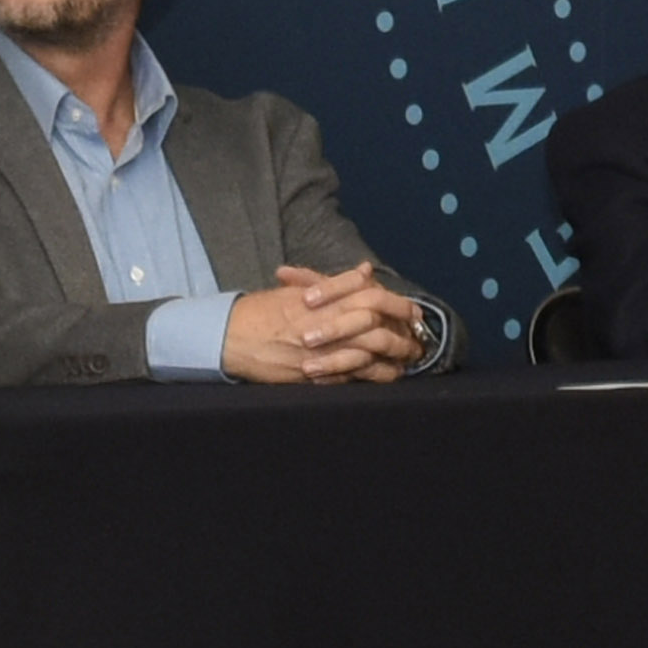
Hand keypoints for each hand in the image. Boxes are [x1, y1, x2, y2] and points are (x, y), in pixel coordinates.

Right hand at [224, 261, 433, 383]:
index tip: (414, 310)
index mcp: (320, 299)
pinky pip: (352, 376)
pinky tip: (390, 375)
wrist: (228, 338)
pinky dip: (375, 375)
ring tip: (411, 358)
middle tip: (419, 337)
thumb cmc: (261, 311)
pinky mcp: (313, 375)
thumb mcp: (296, 290)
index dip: (396, 302)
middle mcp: (323, 322)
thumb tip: (365, 271)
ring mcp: (320, 351)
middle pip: (375, 323)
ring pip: (369, 352)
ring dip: (395, 356)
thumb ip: (333, 283)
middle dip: (402, 331)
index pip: (368, 294)